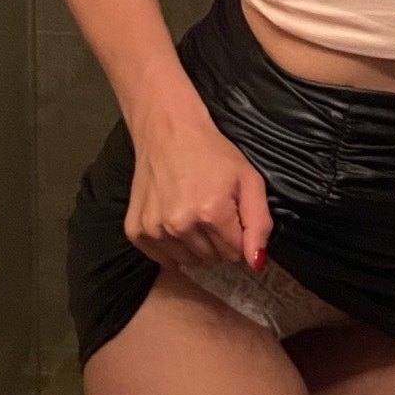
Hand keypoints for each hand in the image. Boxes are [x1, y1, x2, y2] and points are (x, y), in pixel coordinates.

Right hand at [125, 107, 271, 275]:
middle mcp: (180, 225)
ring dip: (197, 246)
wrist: (167, 130)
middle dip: (219, 241)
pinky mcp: (135, 231)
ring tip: (194, 215)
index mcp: (211, 213)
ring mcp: (154, 229)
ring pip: (189, 262)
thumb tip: (256, 263)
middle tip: (213, 211)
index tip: (232, 214)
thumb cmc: (212, 153)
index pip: (236, 254)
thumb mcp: (249, 180)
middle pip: (213, 259)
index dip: (239, 235)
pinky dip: (172, 249)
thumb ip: (259, 223)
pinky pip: (164, 259)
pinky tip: (175, 222)